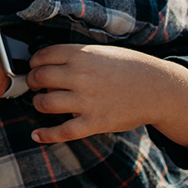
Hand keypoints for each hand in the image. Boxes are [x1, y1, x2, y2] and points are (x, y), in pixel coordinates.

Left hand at [28, 44, 187, 145]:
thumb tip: (45, 64)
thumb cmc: (124, 67)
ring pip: (45, 103)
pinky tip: (36, 134)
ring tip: (41, 102)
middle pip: (39, 77)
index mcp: (79, 55)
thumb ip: (71, 57)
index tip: (34, 66)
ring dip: (37, 103)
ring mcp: (86, 101)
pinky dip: (47, 134)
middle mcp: (79, 76)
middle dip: (32, 81)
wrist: (154, 88)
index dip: (33, 62)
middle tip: (34, 84)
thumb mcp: (96, 52)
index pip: (42, 56)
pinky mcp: (94, 122)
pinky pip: (64, 131)